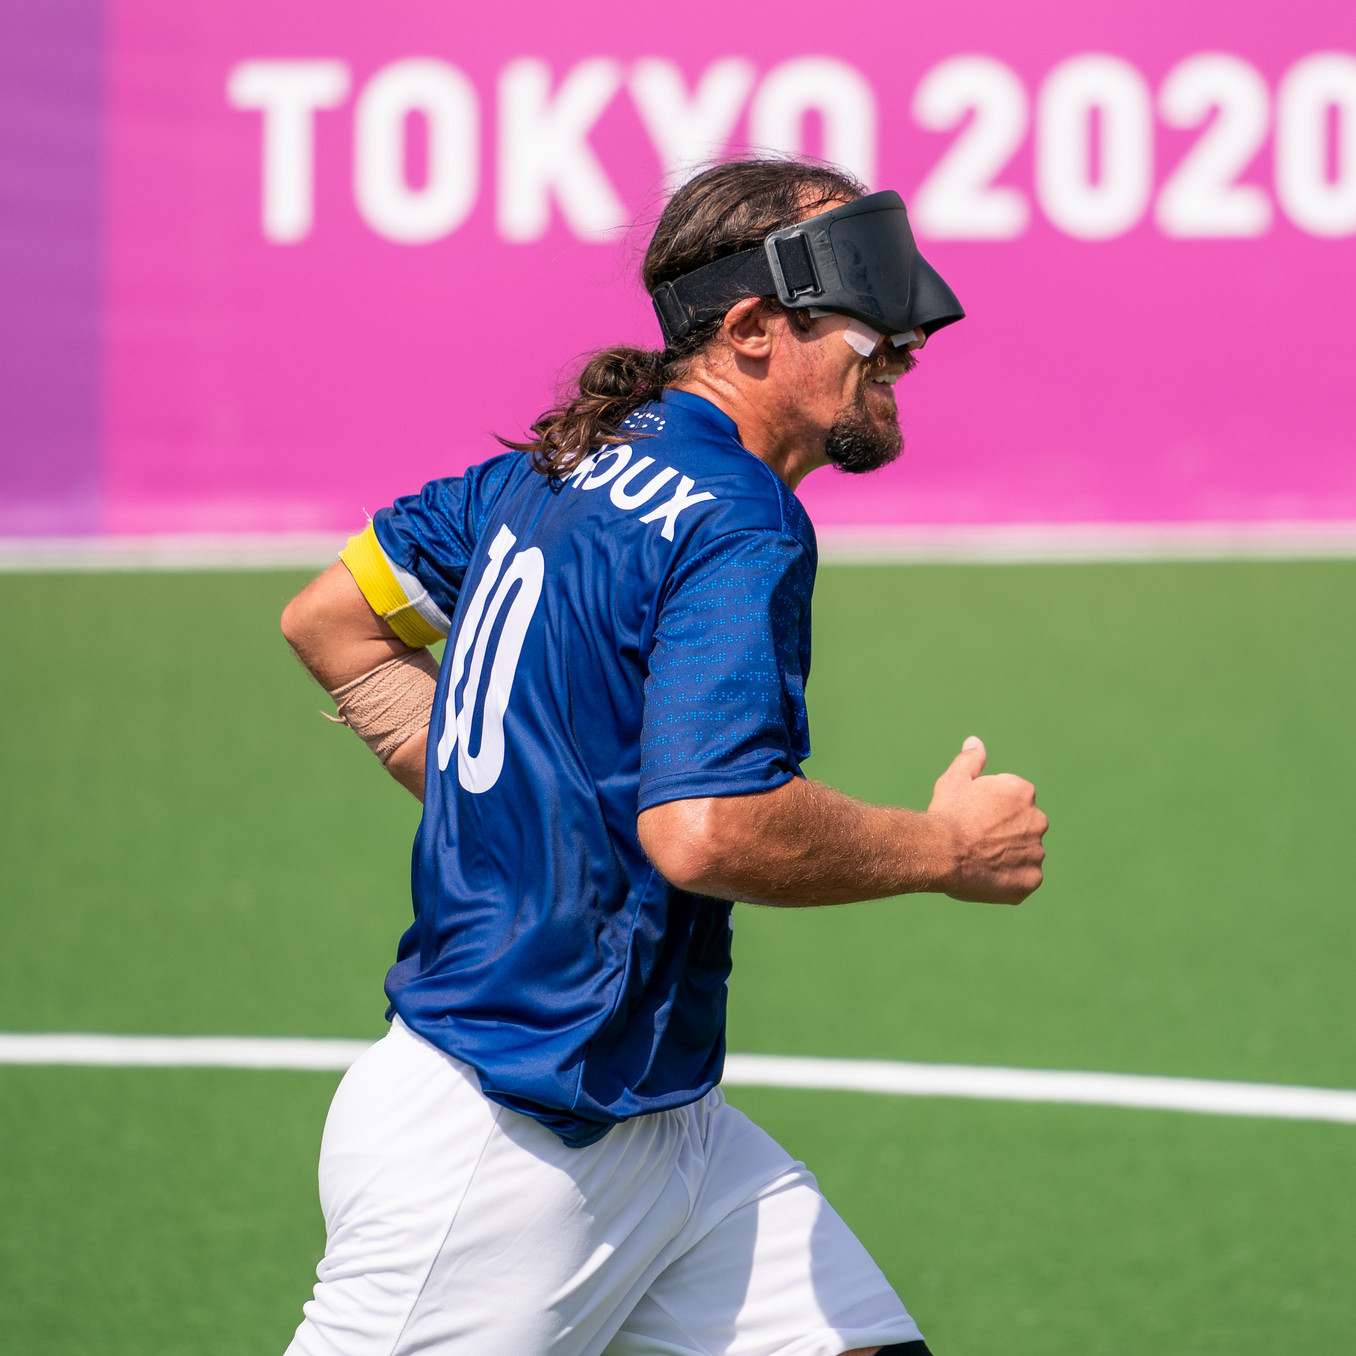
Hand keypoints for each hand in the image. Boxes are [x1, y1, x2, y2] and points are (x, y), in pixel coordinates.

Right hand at [927, 737, 1047, 903]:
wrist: (942, 852)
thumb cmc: (947, 814)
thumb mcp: (954, 780)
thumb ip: (970, 760)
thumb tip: (975, 742)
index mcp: (1023, 792)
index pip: (1014, 803)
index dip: (990, 812)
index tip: (972, 819)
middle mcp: (1038, 819)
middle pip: (1023, 828)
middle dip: (1005, 834)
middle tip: (976, 841)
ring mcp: (1037, 852)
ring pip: (1024, 854)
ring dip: (1008, 857)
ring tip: (979, 861)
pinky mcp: (1032, 879)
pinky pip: (1024, 879)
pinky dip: (1009, 879)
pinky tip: (986, 876)